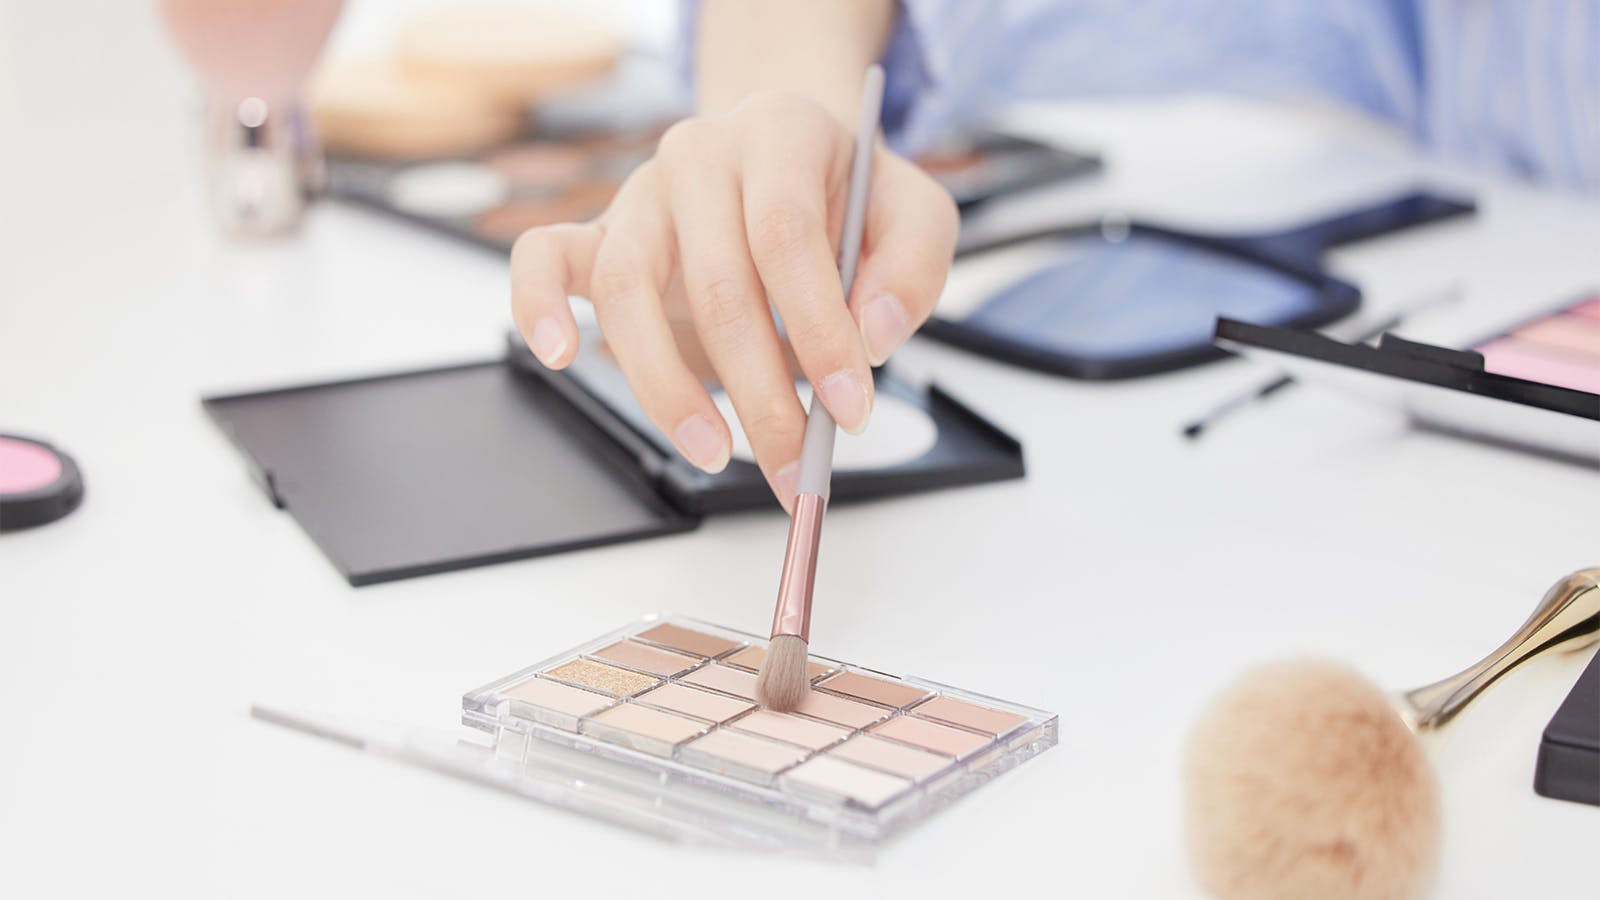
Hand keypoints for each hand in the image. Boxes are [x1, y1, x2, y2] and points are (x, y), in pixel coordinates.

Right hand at [510, 90, 958, 508]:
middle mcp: (699, 155)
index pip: (786, 237)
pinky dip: (537, 308)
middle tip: (793, 463)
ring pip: (625, 289)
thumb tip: (870, 335)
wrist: (789, 161)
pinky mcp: (597, 234)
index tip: (848, 407)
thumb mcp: (914, 215)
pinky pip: (541, 260)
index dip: (817, 329)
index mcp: (779, 134)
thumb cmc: (846, 198)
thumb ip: (912, 268)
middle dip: (759, 391)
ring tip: (711, 451)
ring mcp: (639, 195)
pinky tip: (560, 357)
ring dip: (666, 386)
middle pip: (714, 283)